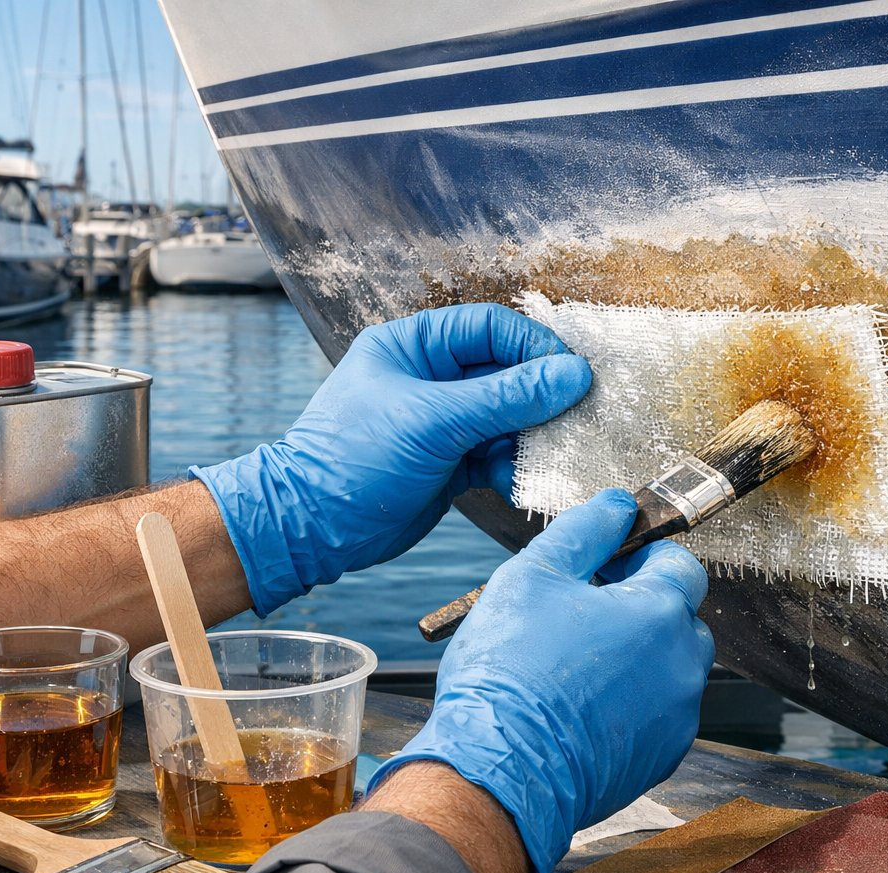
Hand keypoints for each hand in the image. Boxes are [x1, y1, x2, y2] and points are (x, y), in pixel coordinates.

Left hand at [191, 304, 591, 613]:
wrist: (312, 529)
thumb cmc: (352, 461)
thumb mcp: (434, 421)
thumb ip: (506, 398)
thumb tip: (571, 375)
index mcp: (414, 345)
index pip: (490, 328)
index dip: (534, 347)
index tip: (571, 375)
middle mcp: (430, 377)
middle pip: (506, 372)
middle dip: (540, 396)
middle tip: (575, 416)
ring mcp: (441, 422)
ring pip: (507, 417)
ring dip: (531, 437)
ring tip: (549, 454)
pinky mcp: (450, 462)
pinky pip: (496, 454)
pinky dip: (513, 467)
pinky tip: (520, 483)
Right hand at [367, 489, 715, 872]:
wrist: (500, 771)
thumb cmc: (511, 674)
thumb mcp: (533, 575)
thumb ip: (585, 530)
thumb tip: (616, 505)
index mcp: (659, 612)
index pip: (680, 564)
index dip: (642, 558)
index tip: (605, 570)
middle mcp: (682, 664)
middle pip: (679, 617)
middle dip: (641, 609)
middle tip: (582, 618)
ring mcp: (676, 716)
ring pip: (670, 668)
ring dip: (637, 658)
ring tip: (576, 667)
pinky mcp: (661, 757)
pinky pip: (658, 714)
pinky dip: (630, 704)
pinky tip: (581, 707)